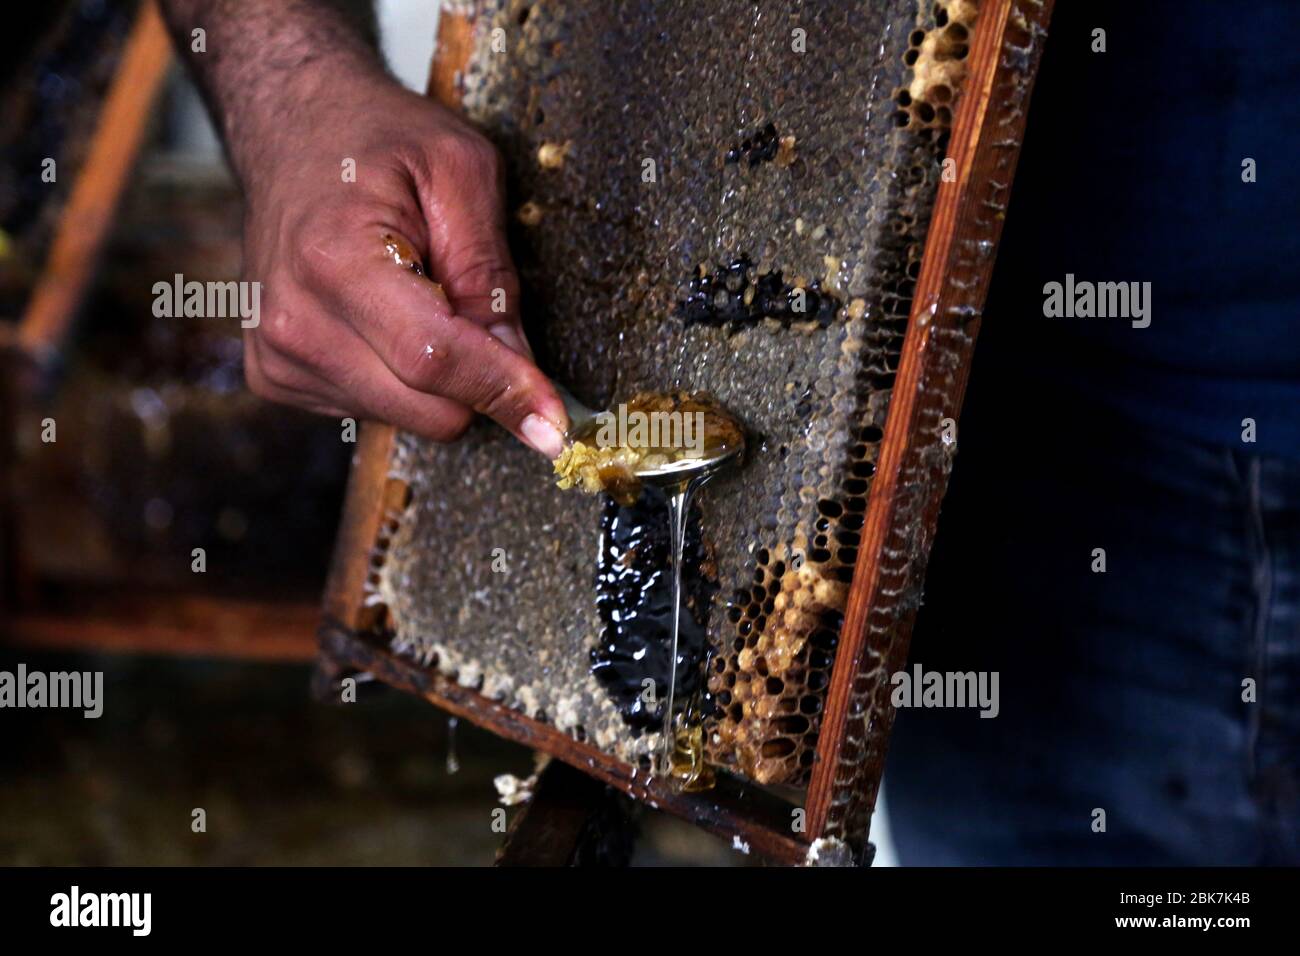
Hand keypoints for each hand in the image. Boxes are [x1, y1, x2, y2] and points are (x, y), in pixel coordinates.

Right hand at [237, 73, 566, 455]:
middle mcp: (295, 321)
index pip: (435, 359)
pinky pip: (376, 411)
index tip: (554, 425)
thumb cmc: (378, 141)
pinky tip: (383, 316)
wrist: (290, 130)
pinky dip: (400, 377)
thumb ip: (491, 274)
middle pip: (430, 407)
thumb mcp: (462, 173)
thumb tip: (522, 365)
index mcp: (335, 261)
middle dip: (478, 377)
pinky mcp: (277, 376)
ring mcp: (279, 356)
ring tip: (414, 294)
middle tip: (472, 305)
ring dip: (437, 376)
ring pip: (409, 418)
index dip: (504, 391)